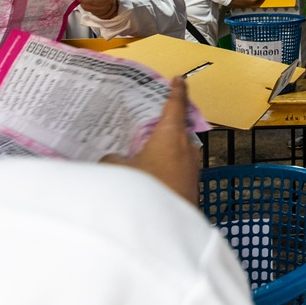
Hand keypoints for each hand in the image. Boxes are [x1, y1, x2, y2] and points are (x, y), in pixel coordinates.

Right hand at [103, 76, 198, 203]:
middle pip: (179, 128)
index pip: (176, 105)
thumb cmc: (146, 188)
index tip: (179, 79)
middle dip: (168, 124)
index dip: (177, 91)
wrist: (165, 225)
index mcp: (171, 135)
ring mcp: (193, 167)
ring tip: (149, 151)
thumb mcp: (119, 170)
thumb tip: (113, 159)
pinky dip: (169, 165)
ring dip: (168, 147)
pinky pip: (180, 167)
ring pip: (181, 149)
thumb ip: (113, 160)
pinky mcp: (193, 185)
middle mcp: (187, 147)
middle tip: (154, 120)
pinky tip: (155, 174)